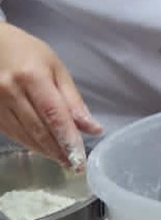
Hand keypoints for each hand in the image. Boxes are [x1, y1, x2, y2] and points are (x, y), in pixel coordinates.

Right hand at [0, 23, 101, 169]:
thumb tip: (91, 127)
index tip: (80, 157)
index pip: (54, 115)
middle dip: (59, 151)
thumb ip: (72, 99)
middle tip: (76, 166)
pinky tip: (45, 149)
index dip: (68, 139)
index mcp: (32, 77)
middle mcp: (11, 93)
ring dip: (46, 151)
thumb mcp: (55, 68)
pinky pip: (13, 134)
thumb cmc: (28, 53)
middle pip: (38, 130)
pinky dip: (31, 144)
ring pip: (25, 136)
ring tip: (65, 161)